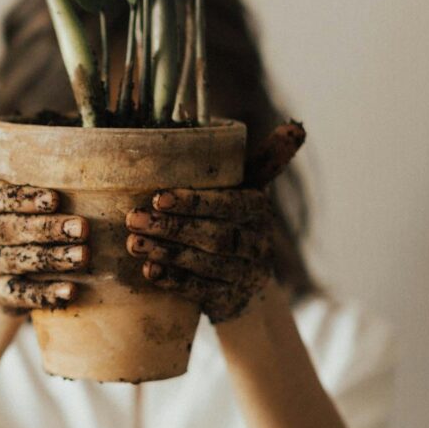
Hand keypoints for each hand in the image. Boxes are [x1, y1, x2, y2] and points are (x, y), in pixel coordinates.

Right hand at [0, 113, 89, 316]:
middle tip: (83, 228)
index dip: (24, 198)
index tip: (55, 197)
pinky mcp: (1, 295)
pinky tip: (72, 292)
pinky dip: (46, 295)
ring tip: (84, 256)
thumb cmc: (5, 217)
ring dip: (53, 260)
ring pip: (19, 263)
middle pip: (11, 232)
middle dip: (47, 230)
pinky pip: (23, 296)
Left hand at [124, 121, 305, 323]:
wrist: (244, 279)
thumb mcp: (248, 187)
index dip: (195, 202)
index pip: (230, 204)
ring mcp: (244, 274)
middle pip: (216, 235)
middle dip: (173, 227)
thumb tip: (294, 127)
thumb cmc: (235, 218)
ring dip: (167, 253)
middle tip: (134, 218)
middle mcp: (257, 242)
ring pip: (206, 264)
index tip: (159, 197)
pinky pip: (201, 292)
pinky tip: (149, 271)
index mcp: (258, 208)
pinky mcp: (229, 300)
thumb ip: (265, 158)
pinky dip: (174, 281)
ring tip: (134, 243)